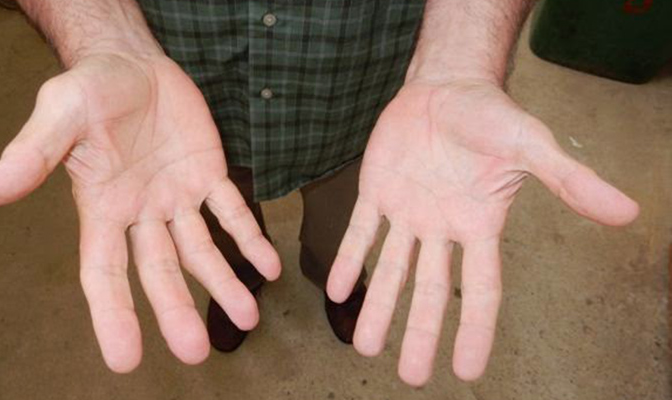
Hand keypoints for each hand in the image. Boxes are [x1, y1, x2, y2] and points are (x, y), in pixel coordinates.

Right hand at [0, 52, 280, 371]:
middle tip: (196, 352)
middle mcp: (140, 213)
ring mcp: (176, 197)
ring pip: (201, 249)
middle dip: (177, 309)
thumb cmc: (90, 88)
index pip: (104, 272)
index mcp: (101, 209)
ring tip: (249, 317)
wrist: (131, 62)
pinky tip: (267, 265)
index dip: (113, 315)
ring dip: (223, 282)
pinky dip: (249, 238)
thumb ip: (30, 155)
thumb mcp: (59, 114)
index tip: (126, 360)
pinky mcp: (207, 174)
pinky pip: (231, 211)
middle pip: (159, 271)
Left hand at [327, 79, 637, 384]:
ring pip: (390, 269)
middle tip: (411, 377)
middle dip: (420, 332)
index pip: (482, 290)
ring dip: (378, 306)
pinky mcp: (378, 192)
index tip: (466, 371)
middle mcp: (443, 229)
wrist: (447, 86)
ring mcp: (408, 212)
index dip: (475, 331)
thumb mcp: (531, 146)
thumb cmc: (492, 116)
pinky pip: (362, 232)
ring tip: (363, 347)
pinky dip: (348, 259)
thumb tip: (629, 213)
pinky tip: (337, 289)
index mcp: (480, 226)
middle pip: (431, 291)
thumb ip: (570, 181)